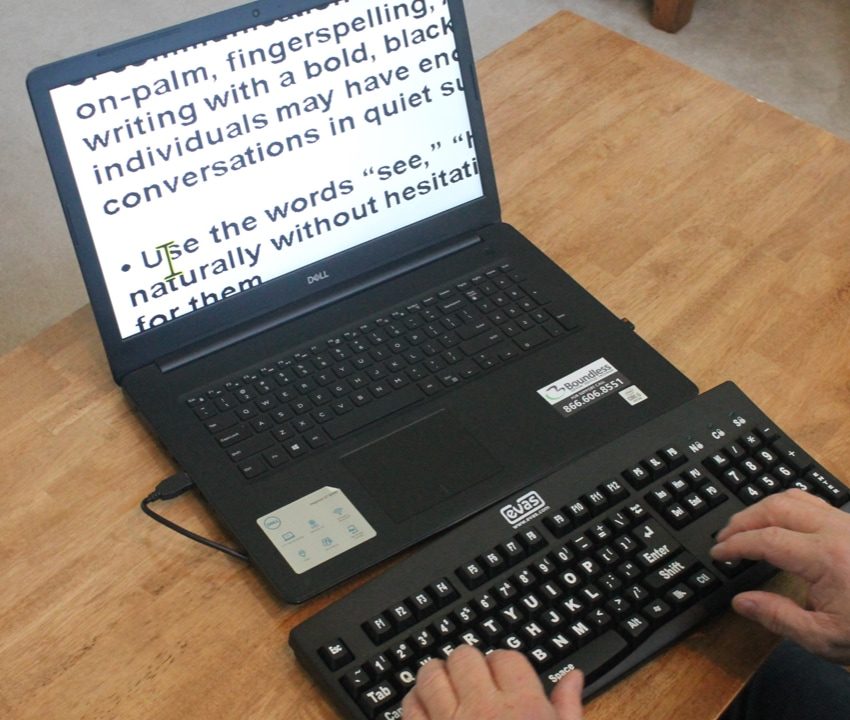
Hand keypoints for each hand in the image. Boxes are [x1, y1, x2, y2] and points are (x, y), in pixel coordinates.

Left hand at [401, 645, 583, 719]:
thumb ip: (567, 709)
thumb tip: (573, 676)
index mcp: (524, 710)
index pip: (506, 658)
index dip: (502, 664)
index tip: (502, 677)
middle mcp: (485, 712)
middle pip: (464, 657)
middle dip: (467, 665)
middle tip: (472, 681)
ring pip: (431, 675)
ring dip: (437, 678)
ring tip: (446, 688)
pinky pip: (410, 708)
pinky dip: (415, 703)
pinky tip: (426, 709)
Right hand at [710, 488, 849, 662]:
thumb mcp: (825, 639)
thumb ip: (778, 617)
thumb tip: (741, 601)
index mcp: (826, 558)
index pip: (765, 539)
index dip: (735, 545)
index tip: (718, 554)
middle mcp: (838, 531)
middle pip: (775, 508)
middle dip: (743, 520)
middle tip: (725, 539)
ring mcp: (849, 525)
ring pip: (795, 497)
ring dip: (764, 508)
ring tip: (746, 526)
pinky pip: (815, 502)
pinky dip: (788, 507)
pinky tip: (781, 522)